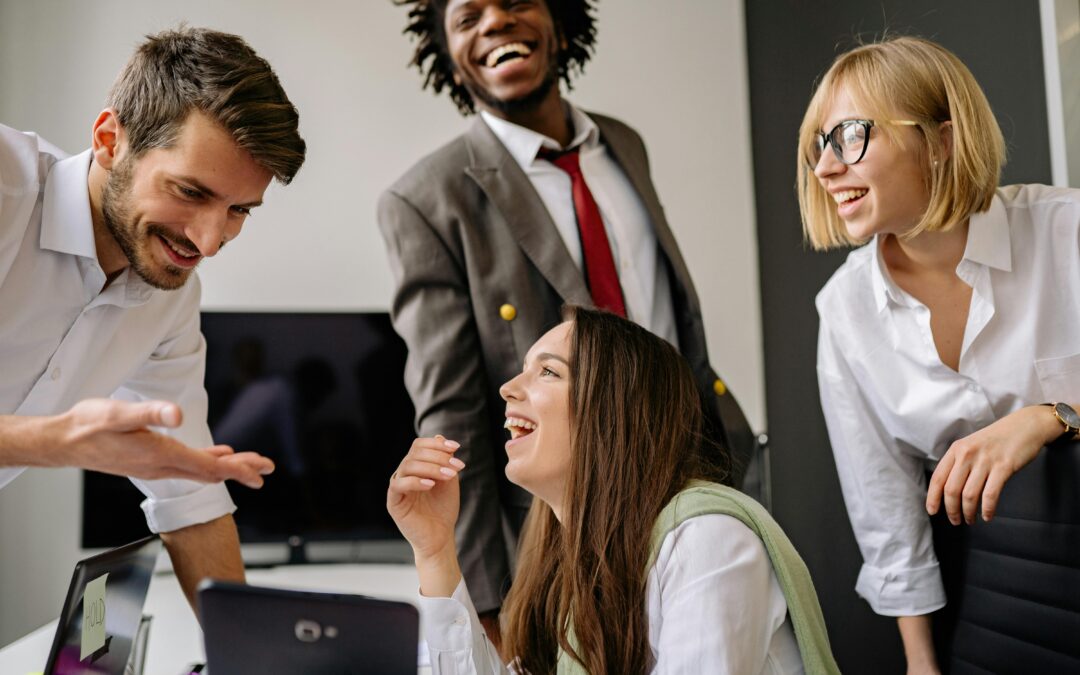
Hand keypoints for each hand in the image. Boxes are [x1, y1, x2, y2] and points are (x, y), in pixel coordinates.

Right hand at [55, 398, 273, 487]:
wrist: (64, 441)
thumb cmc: (88, 425)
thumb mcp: (118, 413)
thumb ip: (150, 414)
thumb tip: (177, 415)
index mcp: (160, 455)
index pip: (208, 467)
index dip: (238, 469)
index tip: (261, 470)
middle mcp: (161, 466)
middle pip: (210, 473)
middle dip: (242, 470)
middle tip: (267, 468)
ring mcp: (156, 466)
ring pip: (201, 470)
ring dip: (228, 467)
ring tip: (252, 464)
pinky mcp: (150, 461)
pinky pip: (187, 465)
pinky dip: (208, 461)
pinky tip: (217, 456)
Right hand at [387, 435, 464, 560]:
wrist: (440, 537)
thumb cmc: (443, 509)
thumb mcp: (449, 480)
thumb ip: (445, 460)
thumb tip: (439, 436)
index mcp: (416, 467)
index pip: (419, 446)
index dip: (436, 443)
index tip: (455, 447)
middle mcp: (404, 474)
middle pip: (415, 453)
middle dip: (438, 457)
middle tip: (457, 467)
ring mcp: (397, 487)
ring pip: (408, 465)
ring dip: (431, 468)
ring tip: (448, 476)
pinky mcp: (393, 501)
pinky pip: (399, 484)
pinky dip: (416, 481)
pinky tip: (431, 485)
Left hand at [926, 406, 1058, 523]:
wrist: (1026, 426)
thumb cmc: (998, 439)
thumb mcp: (972, 446)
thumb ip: (959, 463)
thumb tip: (948, 490)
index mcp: (956, 449)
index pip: (938, 478)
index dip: (933, 498)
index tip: (932, 511)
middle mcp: (967, 454)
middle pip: (951, 490)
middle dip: (951, 510)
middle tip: (956, 521)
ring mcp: (985, 460)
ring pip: (969, 495)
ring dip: (968, 512)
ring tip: (970, 520)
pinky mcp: (1004, 467)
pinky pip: (990, 494)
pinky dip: (987, 509)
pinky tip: (988, 516)